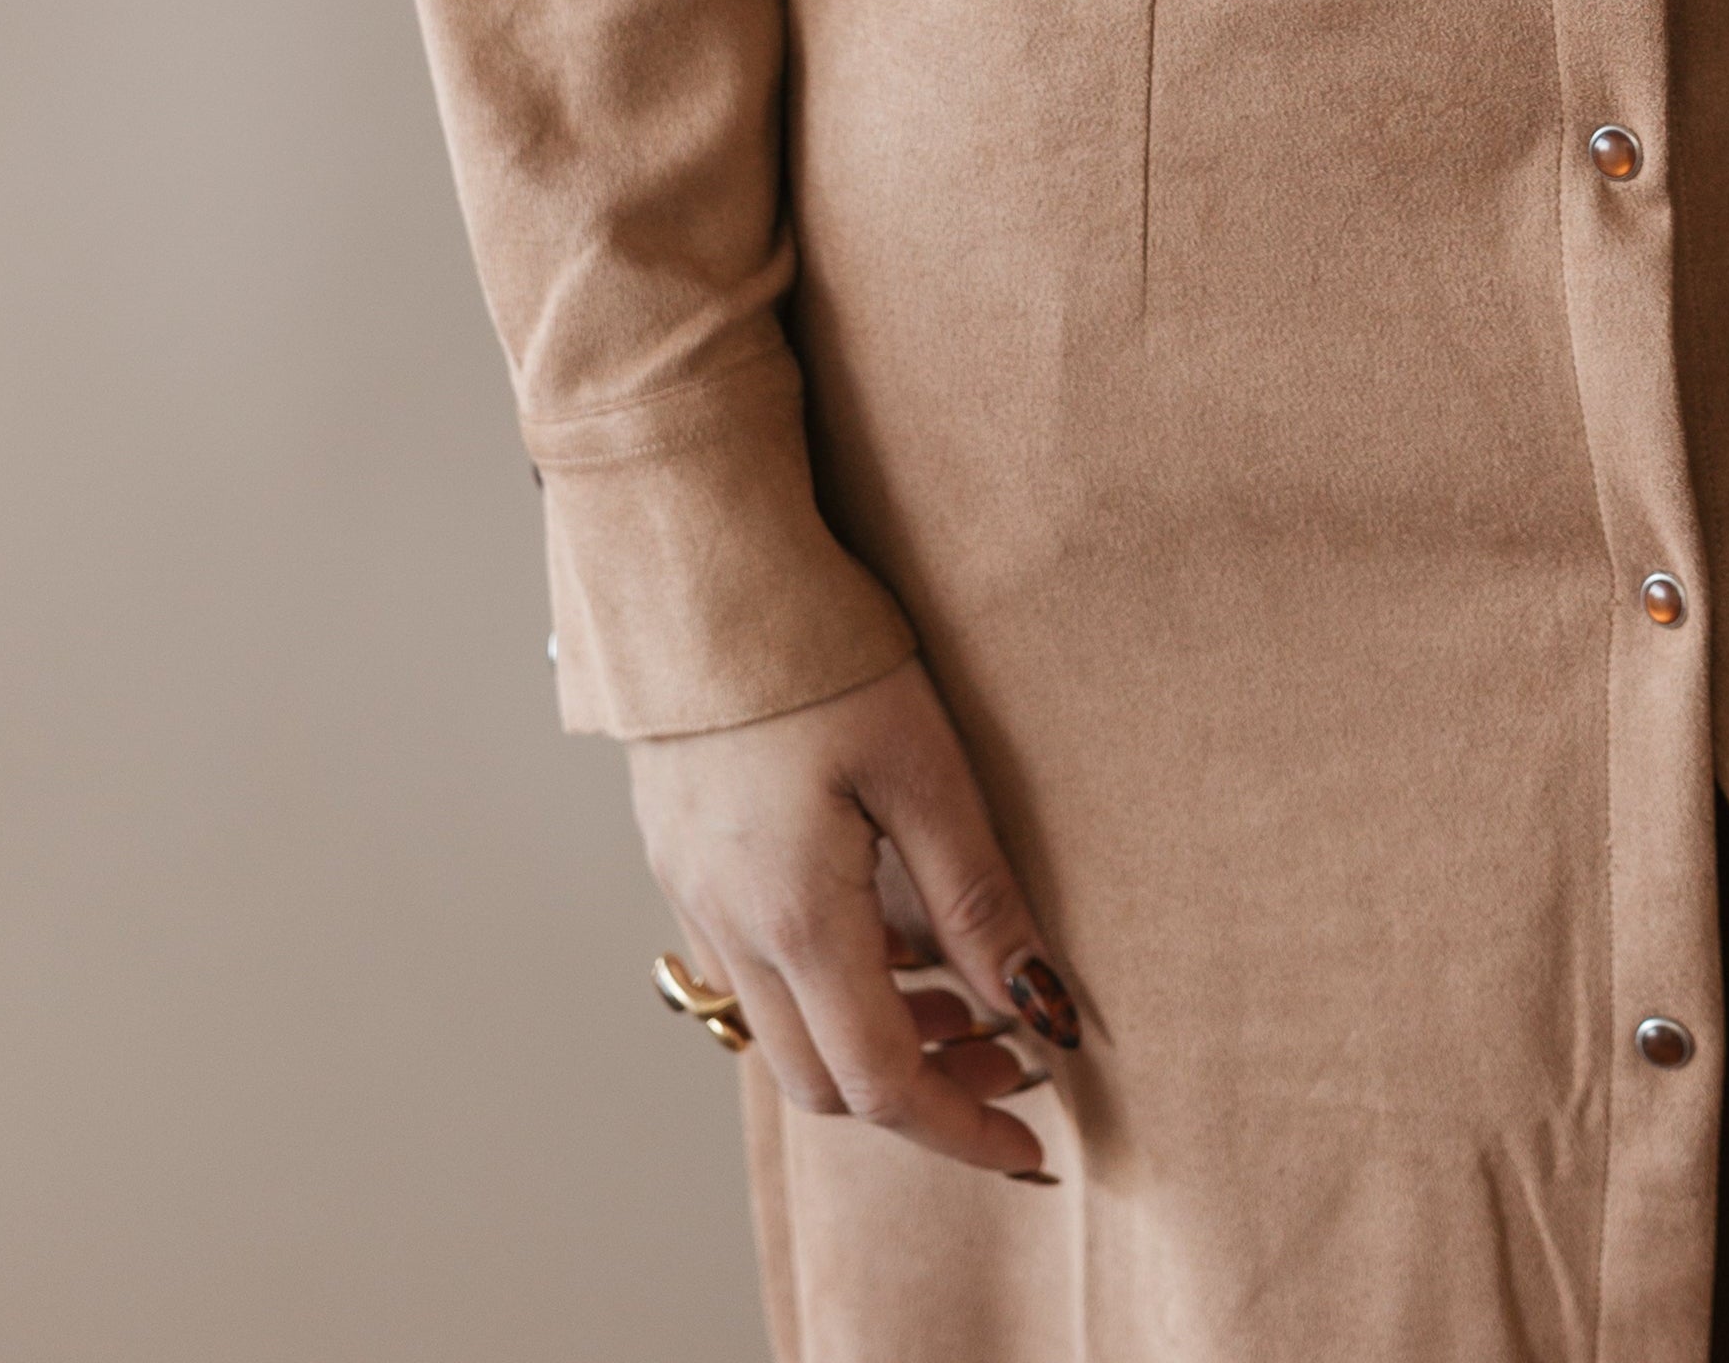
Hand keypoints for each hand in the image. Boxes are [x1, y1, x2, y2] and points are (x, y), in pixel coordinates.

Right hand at [629, 655, 1077, 1181]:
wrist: (701, 577)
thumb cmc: (824, 656)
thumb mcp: (925, 768)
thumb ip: (979, 901)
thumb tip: (1041, 1013)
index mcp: (796, 918)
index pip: (883, 1084)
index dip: (962, 1133)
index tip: (1034, 1151)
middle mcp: (733, 930)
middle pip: (827, 1083)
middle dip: (927, 1095)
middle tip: (1012, 1062)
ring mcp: (698, 900)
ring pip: (787, 1034)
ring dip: (878, 1043)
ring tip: (965, 996)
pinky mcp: (687, 865)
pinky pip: (759, 973)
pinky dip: (832, 988)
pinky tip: (889, 931)